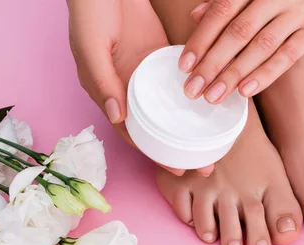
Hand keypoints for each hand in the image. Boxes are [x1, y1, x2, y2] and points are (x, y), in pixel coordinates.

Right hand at [67, 0, 213, 175]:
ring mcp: (145, 73)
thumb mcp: (91, 47)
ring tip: (214, 142)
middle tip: (206, 166)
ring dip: (188, 126)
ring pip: (169, 107)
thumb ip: (103, 81)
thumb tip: (117, 117)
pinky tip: (210, 105)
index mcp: (108, 94)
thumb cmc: (89, 13)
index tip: (179, 170)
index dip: (155, 153)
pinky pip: (177, 80)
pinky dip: (192, 94)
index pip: (134, 133)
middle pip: (156, 127)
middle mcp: (128, 90)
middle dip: (179, 148)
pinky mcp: (159, 55)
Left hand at [178, 0, 303, 102]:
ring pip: (261, 47)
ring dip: (234, 74)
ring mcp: (298, 12)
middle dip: (213, 64)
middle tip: (193, 89)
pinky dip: (266, 74)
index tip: (185, 66)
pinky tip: (245, 91)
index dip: (201, 40)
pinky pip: (288, 56)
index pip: (221, 12)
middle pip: (238, 33)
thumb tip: (196, 17)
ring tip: (214, 96)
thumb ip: (226, 1)